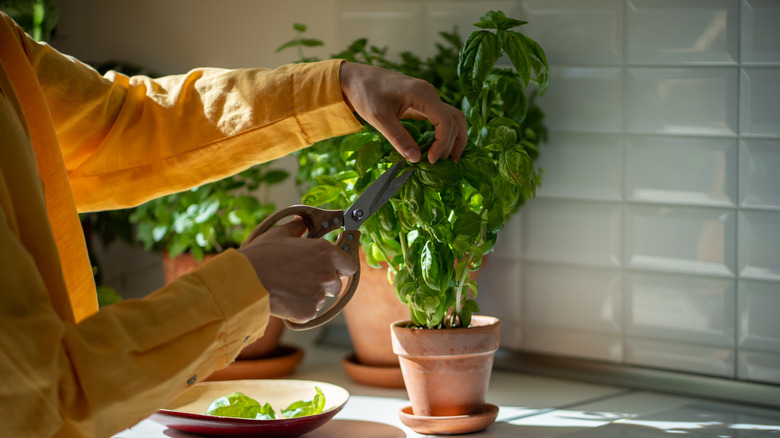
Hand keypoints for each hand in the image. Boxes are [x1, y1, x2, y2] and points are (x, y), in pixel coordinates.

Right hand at [237, 217, 356, 322]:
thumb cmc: (260, 256)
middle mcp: (327, 273)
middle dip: (323, 283)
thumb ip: (296, 228)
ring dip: (311, 296)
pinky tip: (285, 299)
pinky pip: (310, 311)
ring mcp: (319, 294)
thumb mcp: (279, 234)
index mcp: (325, 251)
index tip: (331, 268)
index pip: (349, 265)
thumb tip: (302, 222)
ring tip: (289, 288)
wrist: (244, 282)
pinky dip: (300, 309)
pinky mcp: (309, 311)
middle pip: (336, 284)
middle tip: (302, 279)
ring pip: (322, 298)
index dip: (340, 267)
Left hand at [339, 62, 467, 163]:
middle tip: (438, 164)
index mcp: (423, 94)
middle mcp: (430, 94)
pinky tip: (438, 149)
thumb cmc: (365, 93)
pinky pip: (442, 118)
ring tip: (449, 160)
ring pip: (453, 118)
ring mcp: (428, 98)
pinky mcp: (423, 103)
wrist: (356, 78)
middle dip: (450, 144)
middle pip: (454, 120)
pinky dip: (445, 134)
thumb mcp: (379, 118)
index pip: (445, 121)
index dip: (442, 144)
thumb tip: (416, 159)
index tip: (429, 160)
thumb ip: (398, 138)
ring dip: (454, 138)